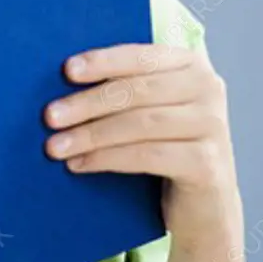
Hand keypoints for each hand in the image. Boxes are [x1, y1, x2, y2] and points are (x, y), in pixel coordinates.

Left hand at [44, 44, 242, 248]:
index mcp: (190, 63)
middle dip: (87, 103)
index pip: (141, 55)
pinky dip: (107, 159)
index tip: (67, 70)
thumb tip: (65, 75)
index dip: (103, 61)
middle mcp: (208, 88)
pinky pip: (148, 156)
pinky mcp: (207, 163)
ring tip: (55, 146)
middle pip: (137, 91)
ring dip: (90, 135)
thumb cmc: (165, 146)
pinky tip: (79, 164)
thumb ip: (124, 86)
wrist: (203, 205)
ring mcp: (212, 125)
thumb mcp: (150, 108)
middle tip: (49, 116)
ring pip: (139, 124)